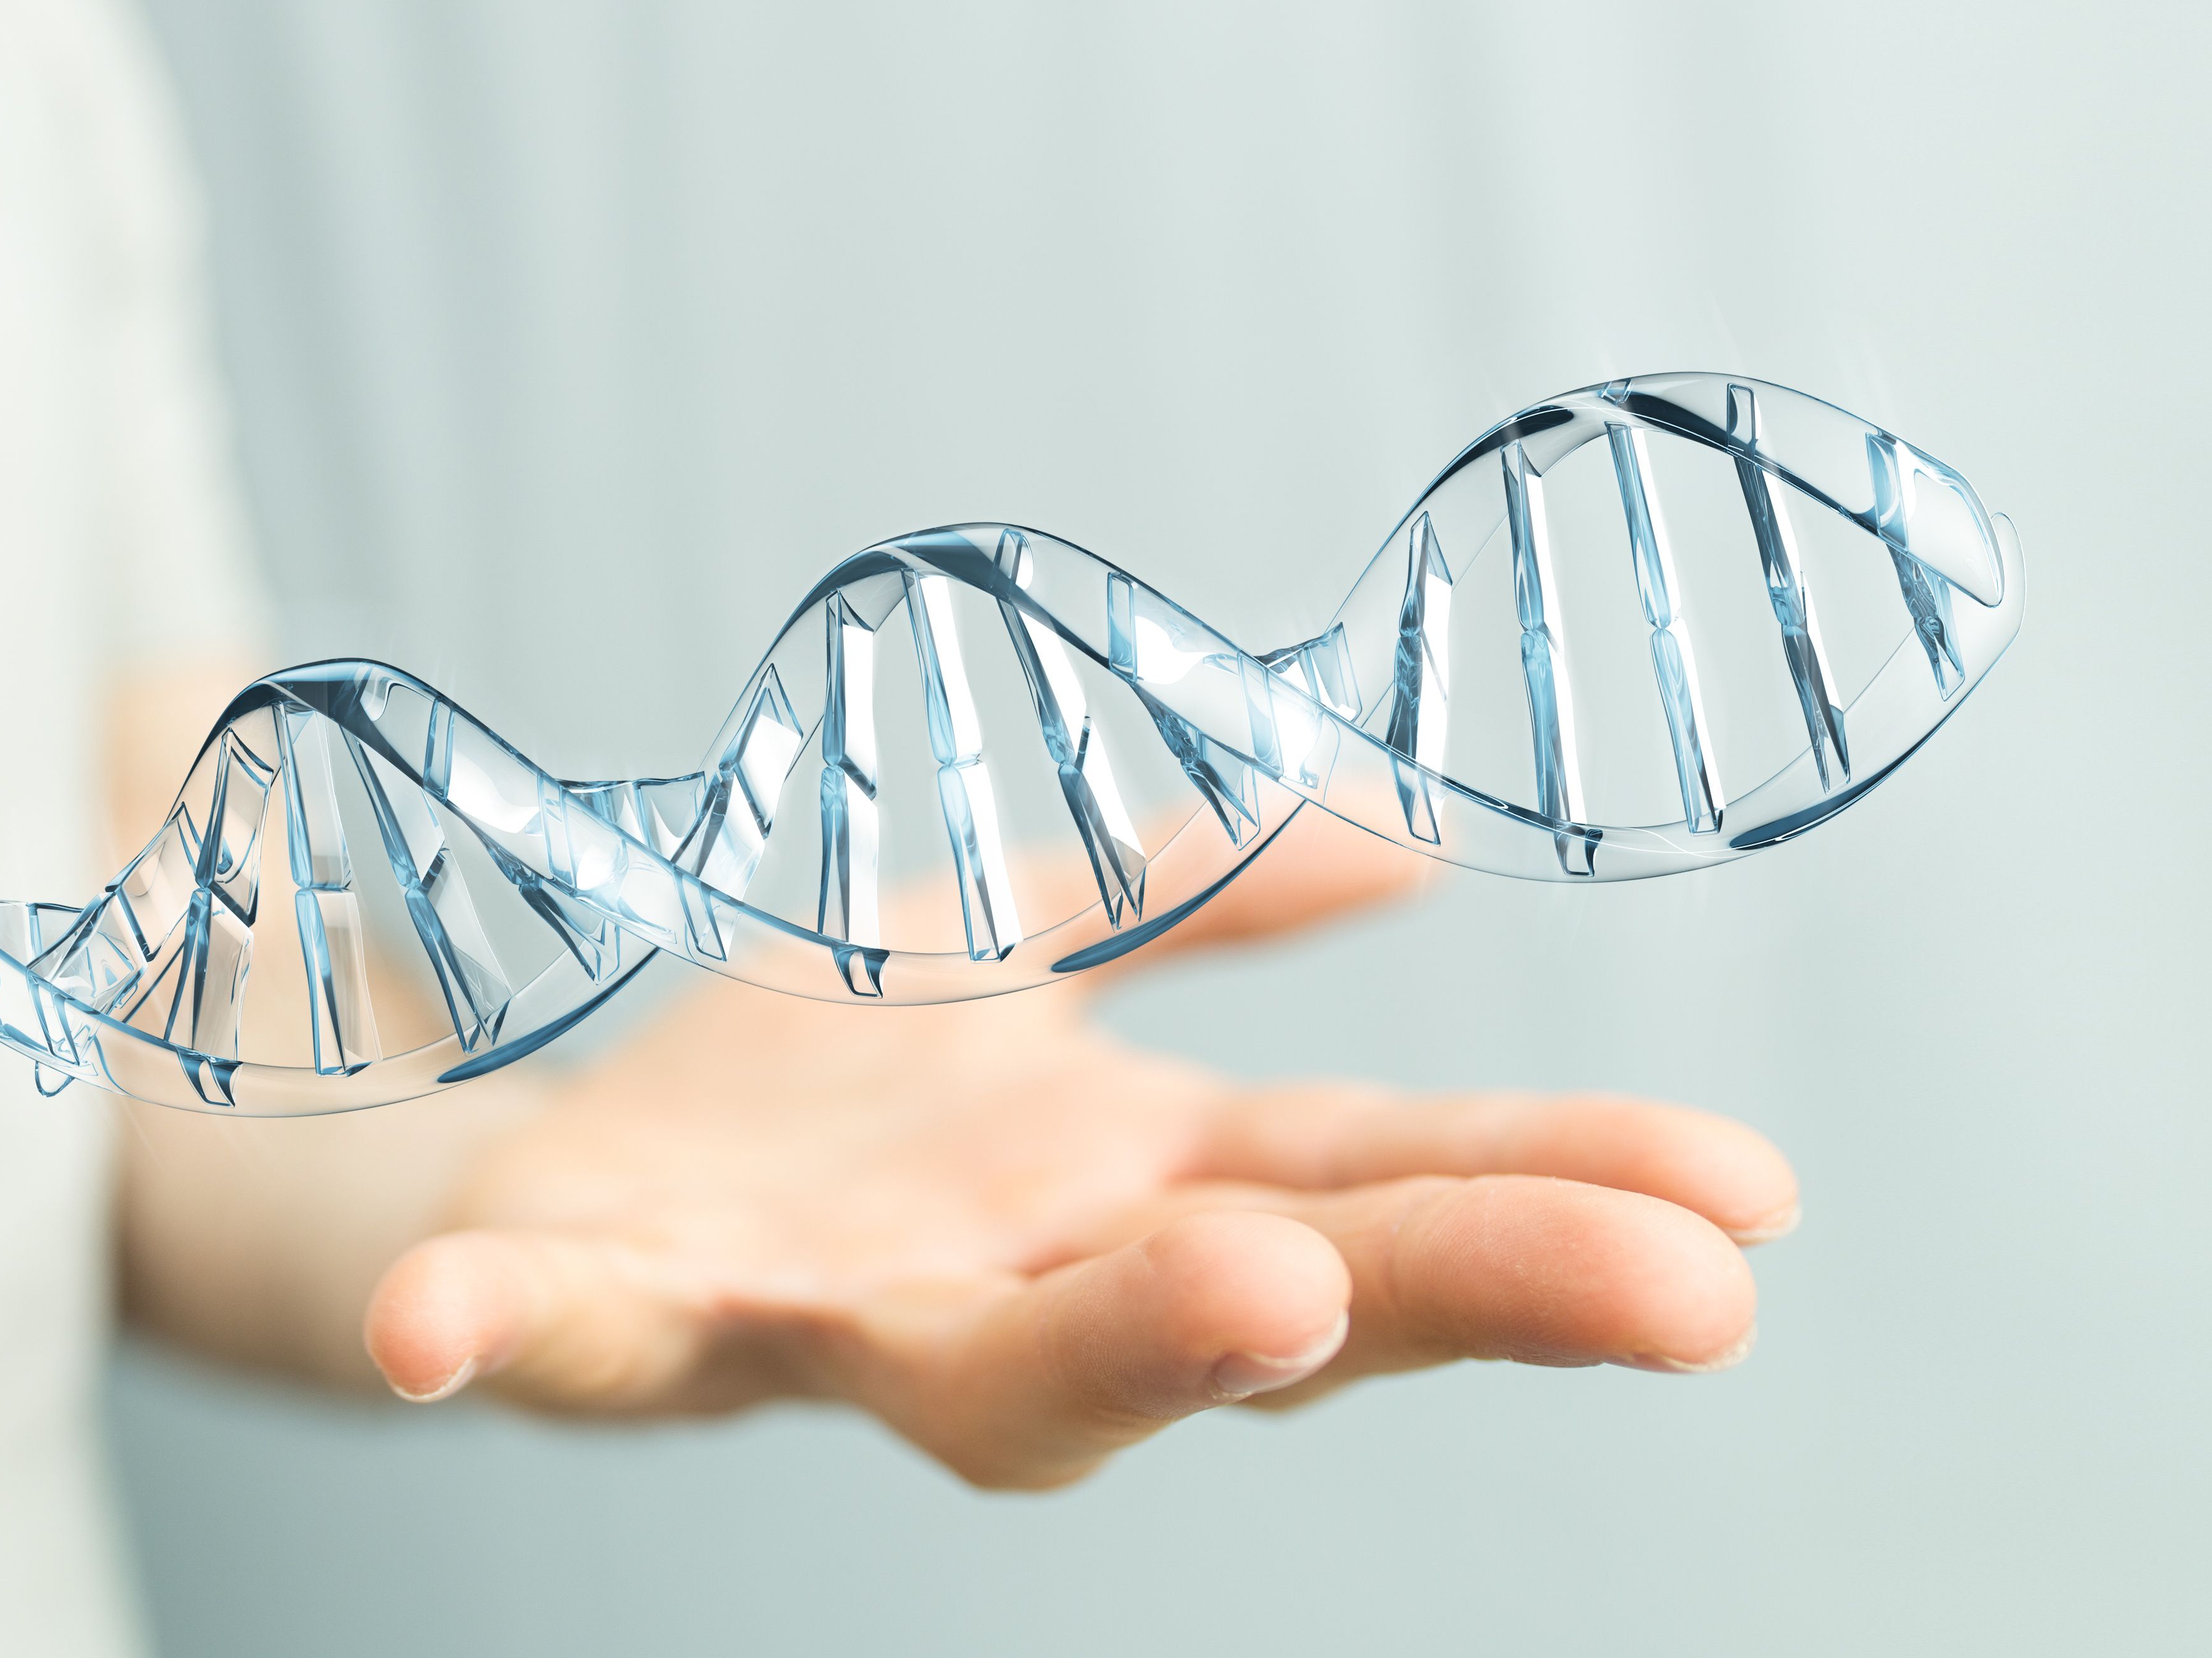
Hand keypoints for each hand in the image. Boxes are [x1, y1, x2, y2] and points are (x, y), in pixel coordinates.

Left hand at [359, 814, 1798, 1488]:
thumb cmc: (804, 1085)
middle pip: (1260, 1307)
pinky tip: (450, 1337)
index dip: (1563, 1196)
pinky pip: (544, 1328)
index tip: (1761, 1202)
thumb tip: (1407, 839)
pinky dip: (498, 1325)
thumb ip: (1192, 892)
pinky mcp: (602, 1305)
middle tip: (1682, 1297)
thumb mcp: (1009, 953)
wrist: (520, 1154)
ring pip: (989, 1371)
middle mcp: (1001, 1286)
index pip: (1380, 1192)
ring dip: (1131, 1346)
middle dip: (1460, 1293)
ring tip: (1270, 1300)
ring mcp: (809, 1319)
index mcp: (1116, 1188)